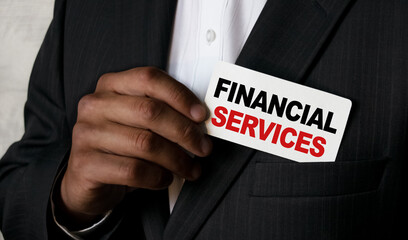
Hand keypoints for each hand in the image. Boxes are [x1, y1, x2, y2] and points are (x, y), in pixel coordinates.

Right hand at [57, 67, 211, 226]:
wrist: (86, 180)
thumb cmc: (120, 146)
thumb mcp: (137, 122)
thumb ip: (161, 113)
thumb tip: (200, 121)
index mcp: (111, 85)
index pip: (149, 79)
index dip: (180, 95)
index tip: (201, 116)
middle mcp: (95, 105)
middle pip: (151, 111)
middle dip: (185, 132)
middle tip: (204, 148)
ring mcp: (87, 133)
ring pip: (145, 143)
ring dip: (177, 159)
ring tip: (190, 169)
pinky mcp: (86, 164)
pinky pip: (134, 170)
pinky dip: (158, 177)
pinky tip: (165, 179)